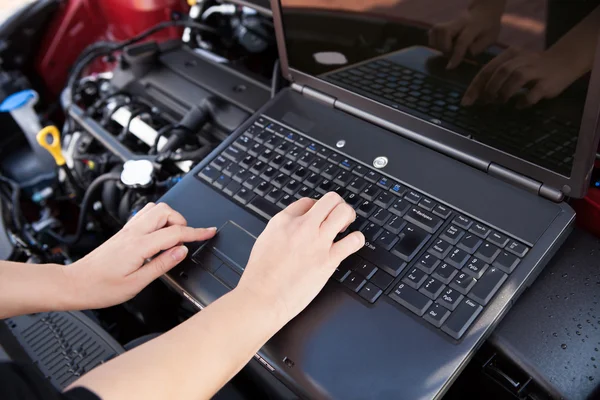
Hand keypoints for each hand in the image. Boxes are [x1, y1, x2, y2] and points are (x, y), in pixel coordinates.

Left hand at [64, 202, 215, 309]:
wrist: (75, 284)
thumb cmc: (101, 288)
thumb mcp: (137, 284)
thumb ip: (162, 265)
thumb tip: (182, 251)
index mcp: (139, 246)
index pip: (175, 232)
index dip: (196, 232)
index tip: (210, 232)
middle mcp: (133, 233)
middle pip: (166, 211)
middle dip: (182, 222)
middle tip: (186, 240)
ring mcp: (127, 230)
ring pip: (155, 209)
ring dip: (170, 219)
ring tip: (173, 238)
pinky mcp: (123, 232)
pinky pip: (145, 215)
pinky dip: (159, 220)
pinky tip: (159, 236)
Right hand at [238, 193, 364, 324]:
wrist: (262, 297)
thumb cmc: (260, 276)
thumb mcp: (265, 241)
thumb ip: (282, 230)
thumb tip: (293, 227)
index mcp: (283, 221)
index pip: (308, 202)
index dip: (316, 208)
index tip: (318, 217)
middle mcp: (302, 227)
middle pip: (330, 199)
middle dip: (337, 205)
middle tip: (337, 217)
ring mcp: (317, 241)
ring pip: (344, 212)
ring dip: (348, 217)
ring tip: (346, 226)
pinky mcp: (329, 259)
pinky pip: (354, 240)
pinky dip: (357, 240)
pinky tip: (351, 244)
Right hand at [428, 0, 504, 68]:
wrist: (483, 12)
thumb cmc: (488, 27)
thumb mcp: (491, 38)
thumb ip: (479, 47)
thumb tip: (466, 54)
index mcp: (473, 26)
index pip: (462, 41)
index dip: (455, 55)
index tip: (450, 67)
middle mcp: (459, 22)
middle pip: (444, 32)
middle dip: (444, 47)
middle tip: (451, 54)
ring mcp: (449, 21)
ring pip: (436, 31)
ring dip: (438, 45)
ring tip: (447, 50)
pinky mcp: (443, 24)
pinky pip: (432, 33)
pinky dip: (434, 42)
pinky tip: (442, 46)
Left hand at [462, 47, 576, 107]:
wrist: (564, 61)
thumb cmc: (531, 67)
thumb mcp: (512, 65)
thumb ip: (495, 76)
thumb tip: (475, 96)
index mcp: (510, 54)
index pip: (487, 69)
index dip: (475, 87)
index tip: (466, 102)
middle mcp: (523, 59)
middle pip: (501, 72)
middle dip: (489, 89)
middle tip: (486, 102)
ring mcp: (537, 70)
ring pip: (517, 78)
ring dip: (504, 93)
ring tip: (500, 102)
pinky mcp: (548, 82)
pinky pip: (534, 92)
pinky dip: (524, 100)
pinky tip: (518, 105)